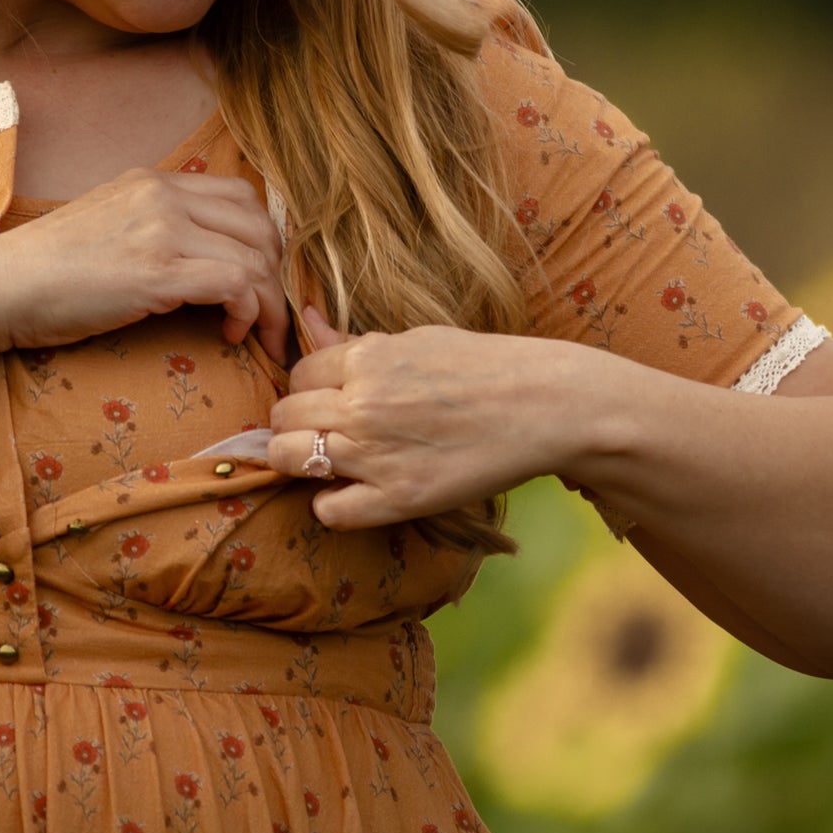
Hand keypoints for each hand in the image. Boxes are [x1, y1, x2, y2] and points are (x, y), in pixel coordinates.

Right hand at [0, 168, 289, 361]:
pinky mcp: (158, 270)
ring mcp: (162, 228)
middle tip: (266, 313)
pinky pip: (237, 284)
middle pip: (259, 225)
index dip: (262, 240)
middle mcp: (163, 195)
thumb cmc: (44, 273)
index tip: (257, 281)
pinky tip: (229, 335)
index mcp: (152, 181)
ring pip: (256, 257)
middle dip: (275, 274)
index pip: (241, 196)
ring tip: (253, 333)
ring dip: (268, 302)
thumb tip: (197, 256)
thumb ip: (151, 227)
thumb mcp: (106, 226)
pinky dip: (248, 313)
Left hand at [267, 307, 572, 529]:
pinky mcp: (399, 498)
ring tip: (327, 462)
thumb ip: (358, 342)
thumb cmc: (486, 367)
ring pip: (291, 460)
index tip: (325, 399)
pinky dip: (332, 505)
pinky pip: (330, 511)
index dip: (308, 388)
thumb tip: (307, 321)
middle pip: (285, 417)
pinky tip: (354, 493)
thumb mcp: (419, 339)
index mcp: (368, 358)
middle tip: (322, 432)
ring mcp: (376, 453)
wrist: (546, 406)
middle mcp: (362, 404)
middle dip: (295, 424)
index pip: (299, 374)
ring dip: (299, 462)